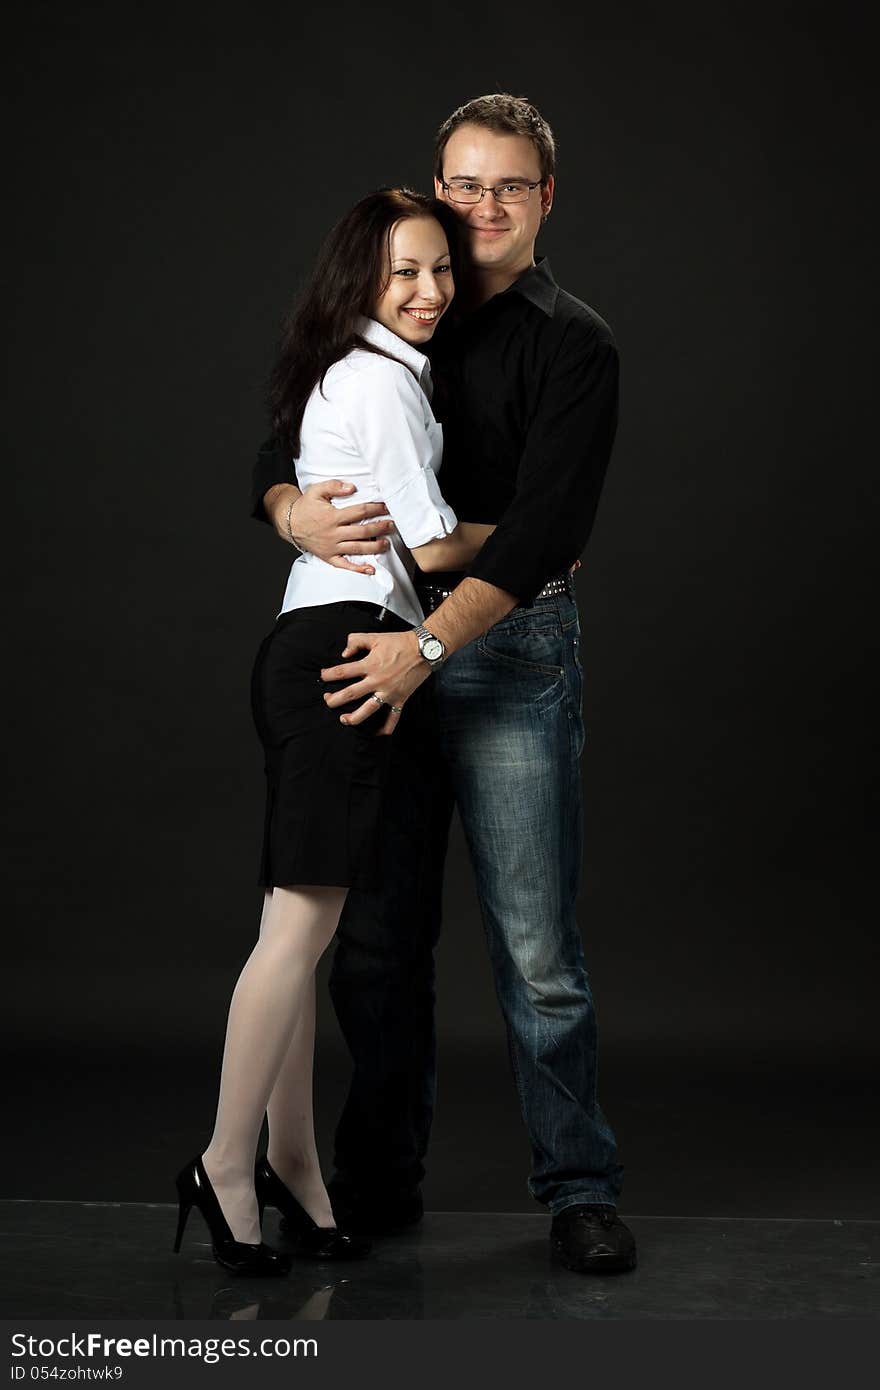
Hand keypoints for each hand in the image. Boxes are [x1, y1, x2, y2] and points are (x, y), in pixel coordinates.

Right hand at [269, 481, 396, 575]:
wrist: (289, 523)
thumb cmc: (305, 506)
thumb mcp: (316, 491)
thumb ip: (334, 486)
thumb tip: (352, 487)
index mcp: (332, 516)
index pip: (359, 512)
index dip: (374, 509)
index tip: (385, 507)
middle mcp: (334, 533)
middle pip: (362, 531)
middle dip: (380, 528)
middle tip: (392, 525)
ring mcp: (332, 547)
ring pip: (358, 548)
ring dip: (375, 547)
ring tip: (387, 544)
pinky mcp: (329, 557)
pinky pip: (345, 565)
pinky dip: (358, 569)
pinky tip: (370, 569)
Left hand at [321, 630, 428, 734]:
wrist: (424, 649)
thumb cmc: (400, 642)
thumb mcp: (375, 636)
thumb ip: (356, 641)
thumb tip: (344, 653)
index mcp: (370, 665)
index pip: (343, 672)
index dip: (329, 674)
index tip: (323, 676)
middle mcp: (377, 681)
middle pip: (351, 693)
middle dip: (336, 699)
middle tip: (327, 701)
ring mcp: (389, 692)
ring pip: (368, 709)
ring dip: (354, 717)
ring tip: (343, 720)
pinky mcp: (400, 699)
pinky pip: (393, 718)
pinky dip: (386, 728)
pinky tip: (377, 734)